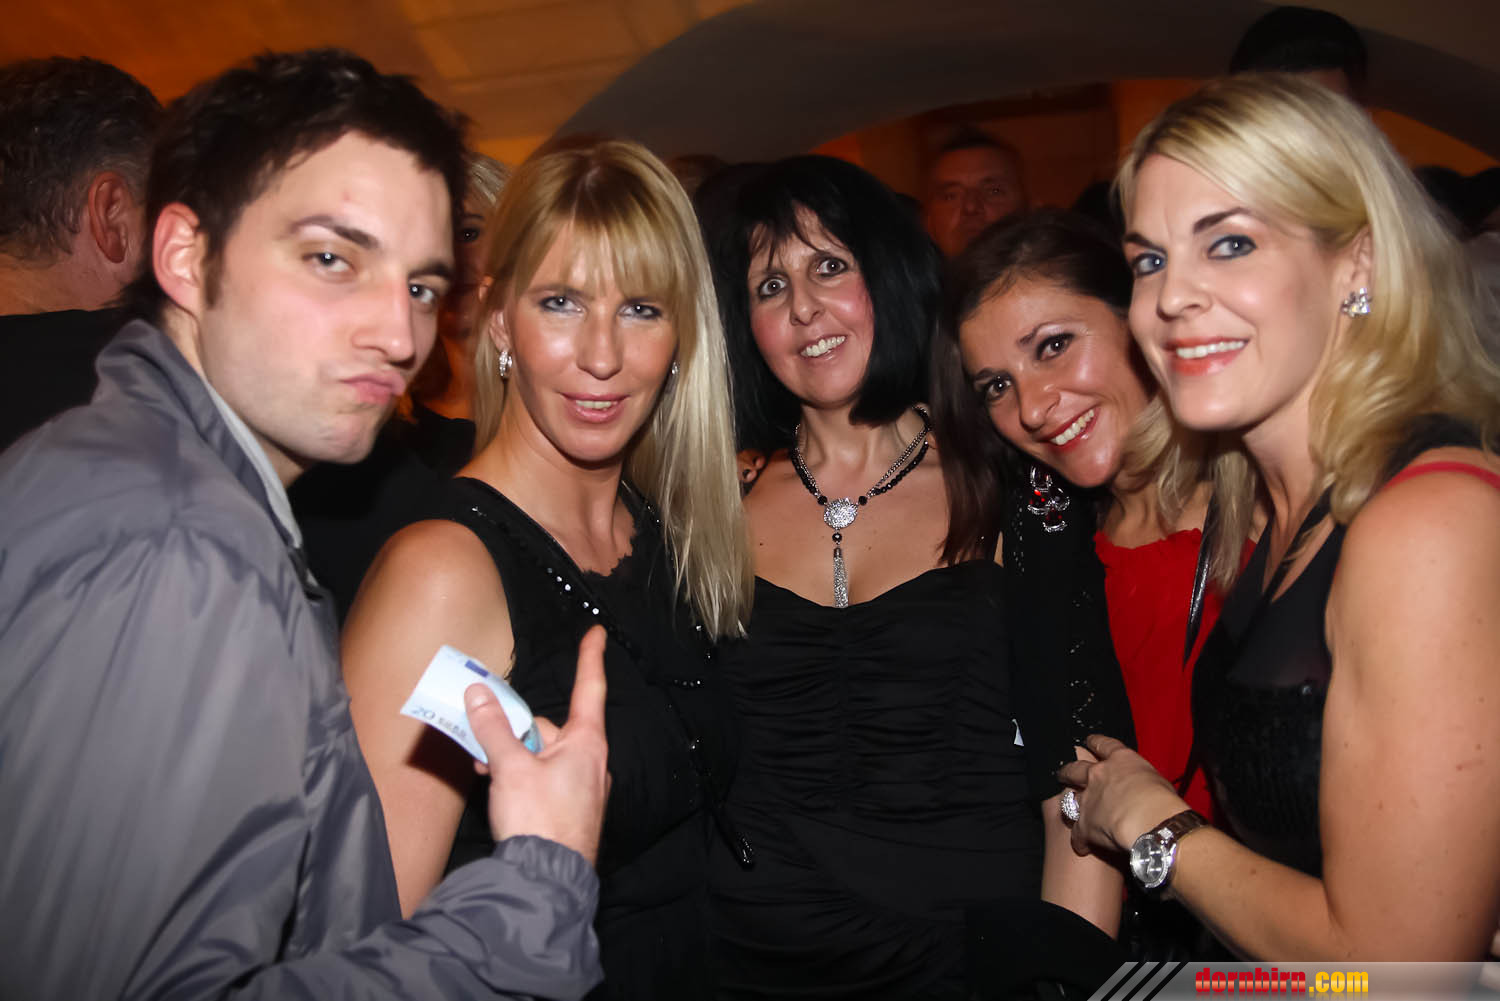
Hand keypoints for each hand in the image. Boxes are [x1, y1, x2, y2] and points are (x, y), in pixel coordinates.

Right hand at [468, 626, 610, 864]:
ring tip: (484, 769)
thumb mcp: (510, 768)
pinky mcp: (569, 809)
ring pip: (541, 756)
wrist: (548, 880)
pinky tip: (497, 789)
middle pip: (549, 728)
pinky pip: (542, 780)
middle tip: (481, 731)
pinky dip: (519, 778)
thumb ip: (493, 729)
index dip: (590, 658)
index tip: (597, 633)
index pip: (589, 689)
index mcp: (585, 743)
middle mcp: (589, 761)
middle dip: (515, 729)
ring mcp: (581, 787)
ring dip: (511, 757)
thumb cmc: (539, 820)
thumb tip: (479, 694)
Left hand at [1057, 735, 1186, 857]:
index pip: (1104, 745)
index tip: (1089, 741)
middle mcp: (1098, 775)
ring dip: (1069, 804)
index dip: (1095, 742)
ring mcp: (1088, 799)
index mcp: (1121, 760)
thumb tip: (1143, 788)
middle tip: (1064, 773)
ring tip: (1068, 807)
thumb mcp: (1158, 780)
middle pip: (1075, 769)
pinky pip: (1077, 833)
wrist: (1150, 820)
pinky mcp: (1084, 824)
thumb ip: (1142, 780)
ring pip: (1069, 799)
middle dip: (1068, 771)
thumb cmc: (1163, 799)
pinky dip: (1080, 840)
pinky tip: (1082, 846)